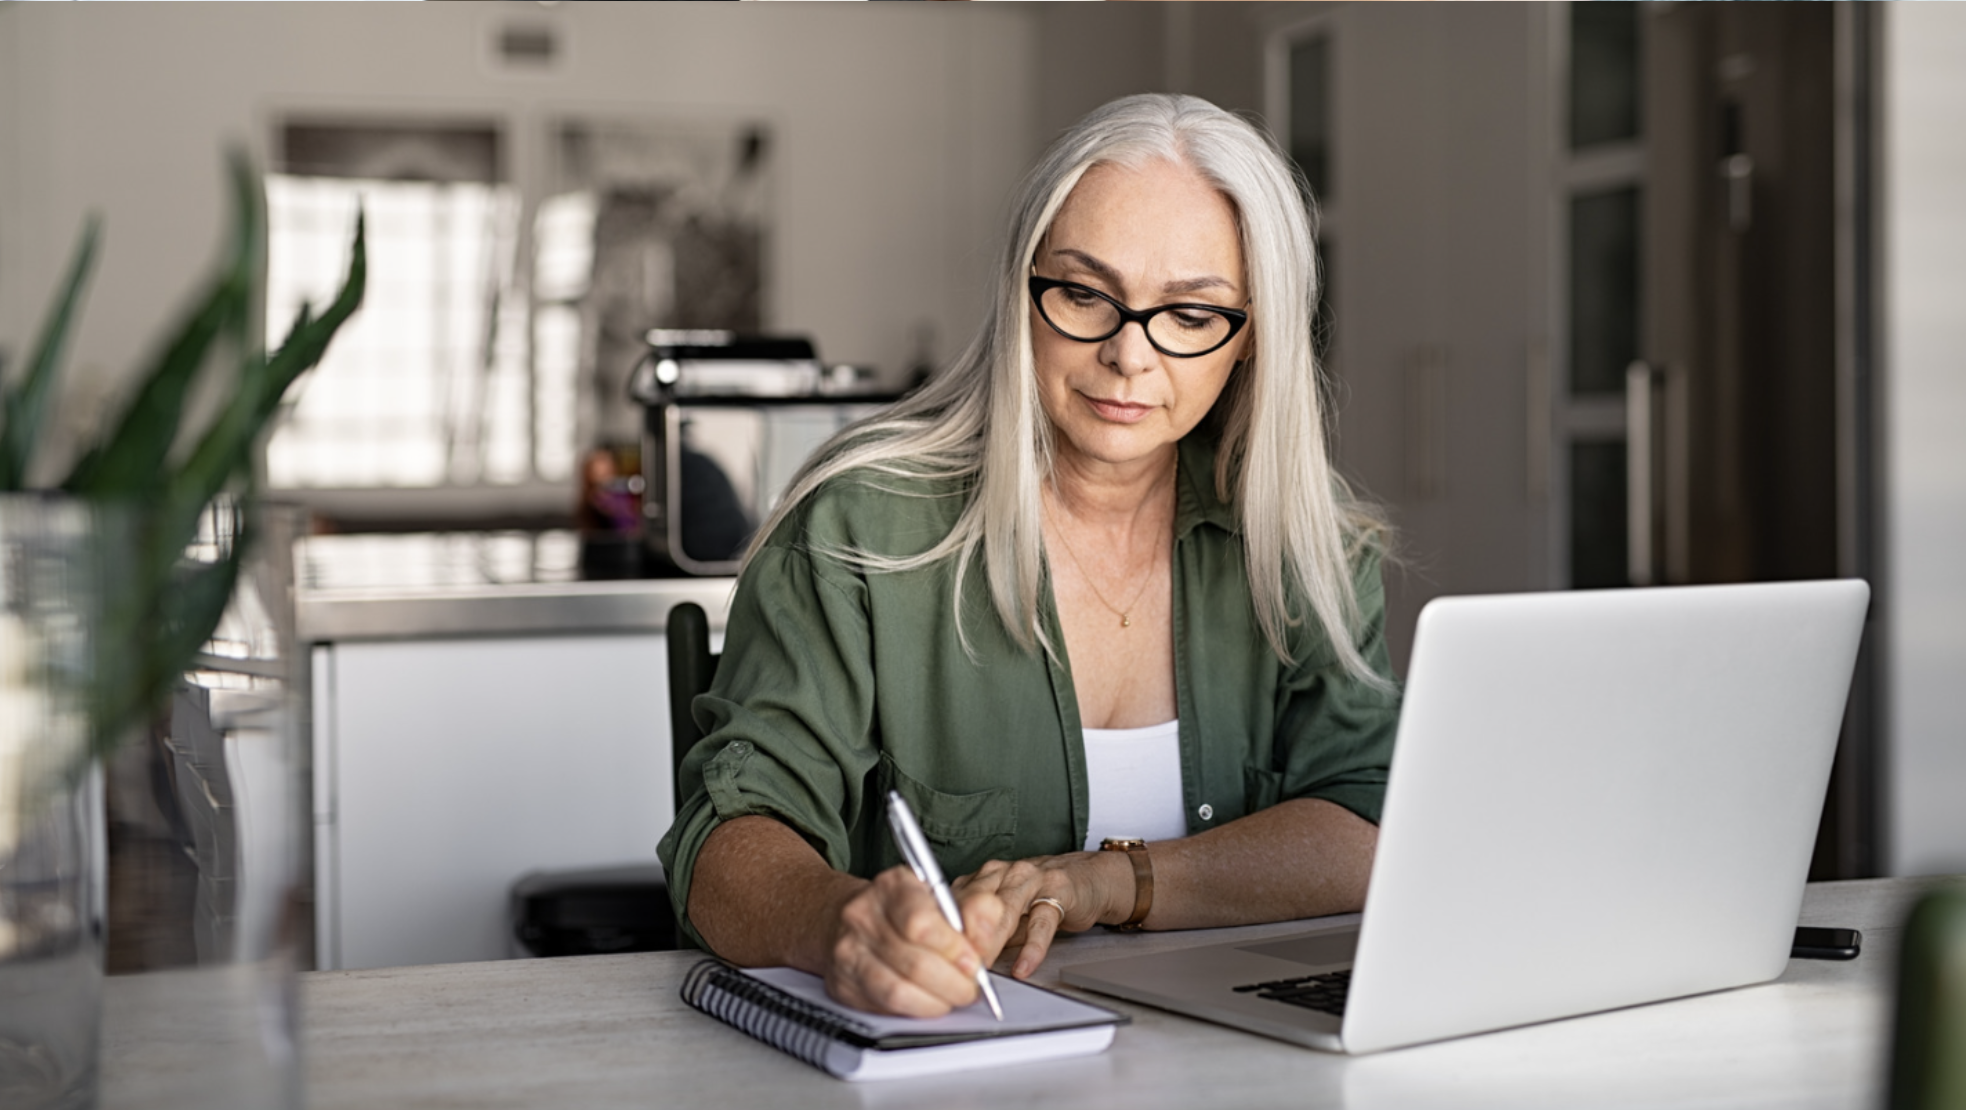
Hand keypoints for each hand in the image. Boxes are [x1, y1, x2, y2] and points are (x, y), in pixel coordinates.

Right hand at [820, 865, 1006, 1017]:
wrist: (850, 918)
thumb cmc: (903, 908)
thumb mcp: (941, 896)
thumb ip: (974, 910)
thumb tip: (987, 935)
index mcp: (892, 886)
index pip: (921, 923)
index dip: (954, 949)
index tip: (974, 962)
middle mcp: (863, 916)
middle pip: (914, 963)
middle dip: (953, 983)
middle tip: (970, 987)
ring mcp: (848, 951)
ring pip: (898, 991)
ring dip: (936, 1002)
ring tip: (952, 996)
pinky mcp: (843, 984)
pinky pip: (884, 1007)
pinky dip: (915, 1010)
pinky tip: (928, 1001)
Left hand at [954, 851, 1133, 978]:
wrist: (1087, 878)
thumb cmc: (1040, 899)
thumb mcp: (1004, 916)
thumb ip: (982, 933)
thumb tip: (954, 965)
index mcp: (983, 878)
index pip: (954, 903)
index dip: (943, 933)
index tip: (936, 960)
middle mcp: (1003, 873)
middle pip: (974, 904)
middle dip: (963, 939)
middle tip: (956, 969)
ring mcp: (1031, 879)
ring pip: (1004, 910)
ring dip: (991, 941)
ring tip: (983, 968)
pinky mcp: (1058, 891)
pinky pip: (1042, 922)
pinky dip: (1032, 948)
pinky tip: (1024, 966)